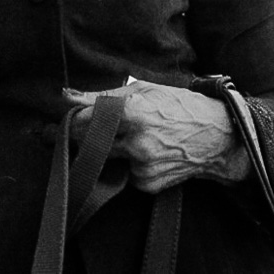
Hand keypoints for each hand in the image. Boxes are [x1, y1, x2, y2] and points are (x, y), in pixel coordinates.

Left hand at [64, 80, 250, 193]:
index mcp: (131, 113)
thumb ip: (101, 95)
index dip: (67, 122)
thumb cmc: (179, 106)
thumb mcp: (142, 90)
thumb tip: (66, 95)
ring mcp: (141, 166)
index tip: (54, 123)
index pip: (83, 121)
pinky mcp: (146, 184)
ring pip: (104, 159)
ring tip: (122, 138)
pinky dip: (125, 164)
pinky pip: (123, 173)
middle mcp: (134, 142)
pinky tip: (142, 153)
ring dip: (103, 151)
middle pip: (87, 144)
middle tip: (57, 135)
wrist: (218, 137)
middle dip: (74, 139)